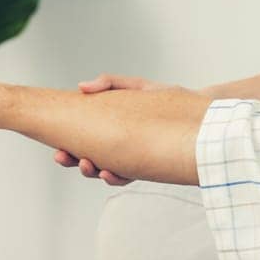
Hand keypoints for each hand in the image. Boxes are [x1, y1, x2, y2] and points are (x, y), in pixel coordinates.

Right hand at [51, 74, 168, 185]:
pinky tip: (109, 172)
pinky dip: (116, 176)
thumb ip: (111, 83)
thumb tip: (82, 86)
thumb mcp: (139, 87)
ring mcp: (132, 158)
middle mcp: (119, 146)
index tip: (57, 147)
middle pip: (88, 158)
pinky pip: (126, 176)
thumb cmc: (169, 99)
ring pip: (104, 171)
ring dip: (92, 171)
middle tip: (63, 156)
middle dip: (73, 160)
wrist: (202, 114)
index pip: (83, 139)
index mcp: (111, 127)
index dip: (67, 146)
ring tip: (87, 164)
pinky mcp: (148, 167)